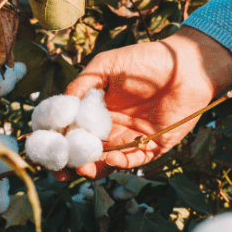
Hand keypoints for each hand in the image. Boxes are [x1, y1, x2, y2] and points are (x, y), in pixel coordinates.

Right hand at [56, 26, 231, 179]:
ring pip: (106, 161)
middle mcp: (112, 127)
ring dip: (93, 168)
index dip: (58, 141)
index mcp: (98, 110)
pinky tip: (110, 158)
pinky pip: (134, 161)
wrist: (186, 66)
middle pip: (86, 151)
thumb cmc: (146, 61)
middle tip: (60, 170)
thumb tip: (62, 105)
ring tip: (82, 169)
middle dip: (71, 163)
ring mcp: (132, 139)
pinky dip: (121, 163)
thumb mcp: (107, 66)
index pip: (73, 131)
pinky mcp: (153, 147)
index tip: (45, 147)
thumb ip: (83, 84)